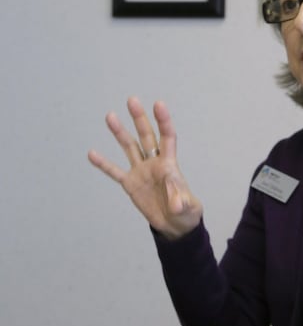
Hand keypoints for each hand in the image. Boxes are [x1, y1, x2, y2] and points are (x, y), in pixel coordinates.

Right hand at [88, 97, 201, 239]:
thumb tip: (176, 204)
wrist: (174, 225)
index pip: (167, 138)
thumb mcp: (188, 208)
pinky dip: (104, 164)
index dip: (163, 121)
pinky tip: (92, 153)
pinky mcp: (131, 184)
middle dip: (139, 119)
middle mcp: (154, 164)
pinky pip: (115, 172)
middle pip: (146, 137)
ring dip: (120, 133)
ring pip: (129, 148)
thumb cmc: (186, 213)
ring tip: (110, 116)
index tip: (158, 104)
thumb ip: (181, 202)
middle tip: (132, 100)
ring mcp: (141, 172)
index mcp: (170, 165)